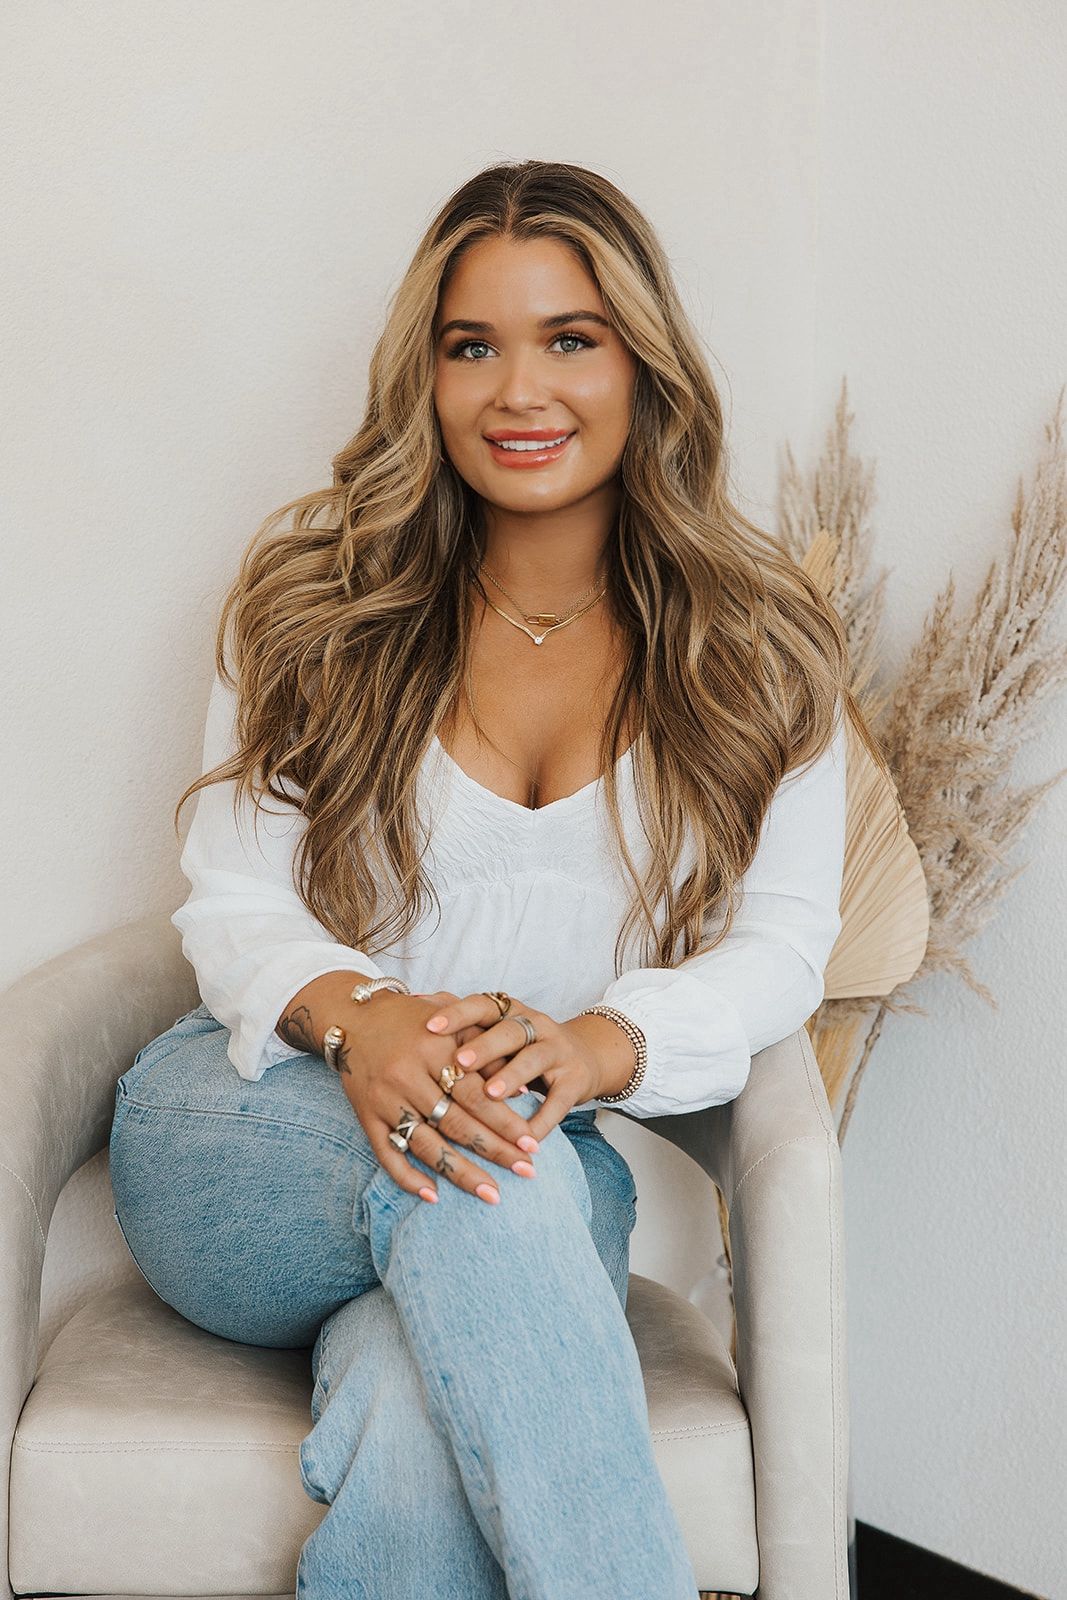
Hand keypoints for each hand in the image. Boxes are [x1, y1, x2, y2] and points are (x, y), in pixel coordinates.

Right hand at [336, 990, 542, 1204]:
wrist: (354, 1019)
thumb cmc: (413, 1020)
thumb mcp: (452, 1023)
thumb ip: (486, 1052)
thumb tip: (523, 1092)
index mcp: (433, 1049)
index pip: (476, 1095)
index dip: (505, 1122)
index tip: (532, 1145)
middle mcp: (408, 1076)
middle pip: (457, 1124)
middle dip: (495, 1151)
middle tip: (527, 1172)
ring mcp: (385, 1099)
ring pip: (427, 1145)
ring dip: (462, 1174)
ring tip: (492, 1194)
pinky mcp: (366, 1116)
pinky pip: (387, 1154)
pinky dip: (408, 1178)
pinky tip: (434, 1196)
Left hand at [423, 993, 605, 1141]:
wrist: (585, 1056)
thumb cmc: (523, 1046)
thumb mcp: (496, 1028)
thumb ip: (462, 1019)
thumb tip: (415, 999)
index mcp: (510, 1011)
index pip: (481, 1006)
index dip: (457, 1014)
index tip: (430, 1027)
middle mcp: (535, 1025)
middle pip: (508, 1031)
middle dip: (483, 1047)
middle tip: (458, 1062)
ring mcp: (558, 1051)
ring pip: (534, 1060)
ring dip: (511, 1076)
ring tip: (490, 1094)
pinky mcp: (575, 1081)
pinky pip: (558, 1101)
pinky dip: (540, 1121)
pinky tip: (524, 1137)